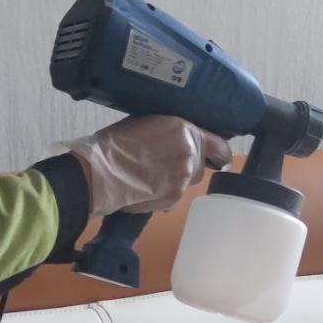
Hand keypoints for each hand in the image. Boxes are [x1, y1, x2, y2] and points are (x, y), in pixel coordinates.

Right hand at [69, 115, 231, 219]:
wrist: (102, 170)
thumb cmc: (117, 142)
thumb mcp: (149, 123)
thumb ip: (171, 133)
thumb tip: (177, 141)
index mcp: (186, 131)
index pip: (220, 147)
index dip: (218, 153)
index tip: (215, 157)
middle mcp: (191, 155)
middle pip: (200, 166)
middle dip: (185, 166)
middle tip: (162, 164)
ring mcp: (183, 180)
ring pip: (186, 182)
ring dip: (173, 181)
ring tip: (149, 177)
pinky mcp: (173, 199)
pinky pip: (174, 197)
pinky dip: (163, 194)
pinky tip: (144, 188)